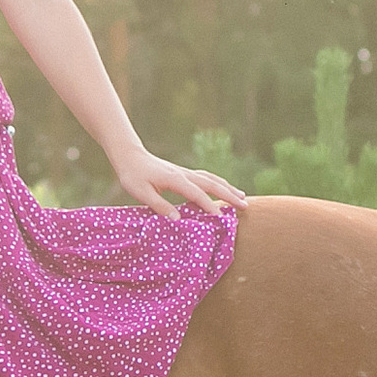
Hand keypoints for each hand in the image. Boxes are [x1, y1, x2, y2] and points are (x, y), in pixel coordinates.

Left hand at [112, 149, 239, 215]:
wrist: (130, 156)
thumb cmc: (133, 176)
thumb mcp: (142, 193)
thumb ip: (159, 206)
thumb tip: (178, 219)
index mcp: (175, 179)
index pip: (197, 194)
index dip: (209, 206)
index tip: (221, 218)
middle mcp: (184, 174)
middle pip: (212, 184)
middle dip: (229, 195)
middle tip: (245, 206)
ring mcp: (185, 172)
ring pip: (212, 179)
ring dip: (228, 188)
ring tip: (242, 197)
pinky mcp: (184, 173)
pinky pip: (206, 177)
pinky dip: (218, 183)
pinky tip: (224, 188)